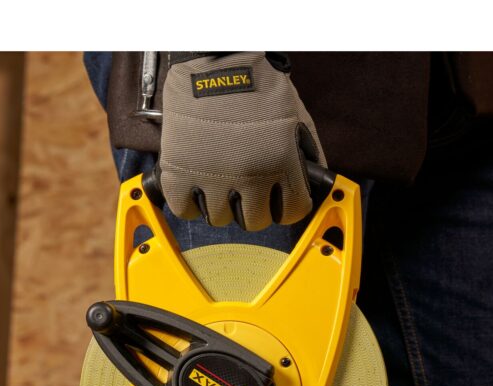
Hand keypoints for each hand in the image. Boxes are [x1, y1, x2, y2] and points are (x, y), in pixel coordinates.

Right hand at [158, 52, 325, 230]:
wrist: (216, 56)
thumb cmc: (259, 85)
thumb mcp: (295, 116)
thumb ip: (307, 153)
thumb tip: (313, 183)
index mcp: (281, 163)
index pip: (291, 212)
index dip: (286, 209)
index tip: (278, 203)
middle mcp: (249, 175)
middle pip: (254, 221)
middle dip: (253, 209)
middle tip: (246, 193)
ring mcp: (212, 174)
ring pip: (219, 218)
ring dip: (221, 206)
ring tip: (220, 185)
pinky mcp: (179, 169)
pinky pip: (183, 209)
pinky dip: (188, 204)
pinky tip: (195, 190)